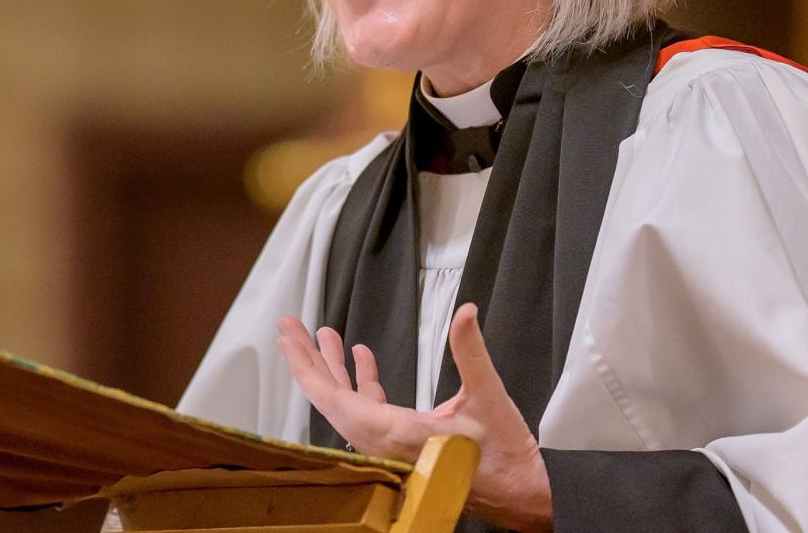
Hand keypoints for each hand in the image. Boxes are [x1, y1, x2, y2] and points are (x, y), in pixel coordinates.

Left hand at [277, 304, 552, 532]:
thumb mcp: (489, 397)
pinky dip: (363, 384)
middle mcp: (386, 443)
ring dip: (336, 370)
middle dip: (310, 362)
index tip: (287, 340)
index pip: (335, 401)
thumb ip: (471, 352)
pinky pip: (371, 412)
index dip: (307, 369)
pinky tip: (363, 359)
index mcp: (396, 433)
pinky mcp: (405, 445)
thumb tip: (466, 313)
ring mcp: (393, 447)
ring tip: (326, 336)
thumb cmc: (505, 456)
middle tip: (290, 329)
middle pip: (332, 401)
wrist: (520, 494)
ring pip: (350, 406)